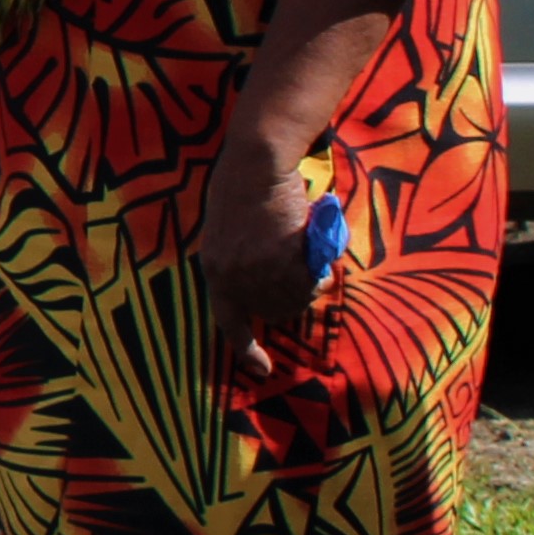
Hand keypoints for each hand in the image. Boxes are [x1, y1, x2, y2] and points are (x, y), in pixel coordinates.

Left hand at [196, 139, 329, 358]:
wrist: (255, 164)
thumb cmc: (241, 189)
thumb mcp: (227, 234)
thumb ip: (241, 262)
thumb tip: (268, 286)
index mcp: (214, 272)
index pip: (229, 322)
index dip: (247, 349)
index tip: (263, 370)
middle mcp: (232, 278)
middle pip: (275, 312)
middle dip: (294, 298)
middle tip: (305, 274)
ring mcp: (257, 269)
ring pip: (298, 298)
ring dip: (310, 282)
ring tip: (308, 255)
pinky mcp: (283, 257)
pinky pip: (311, 279)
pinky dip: (320, 268)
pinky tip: (314, 245)